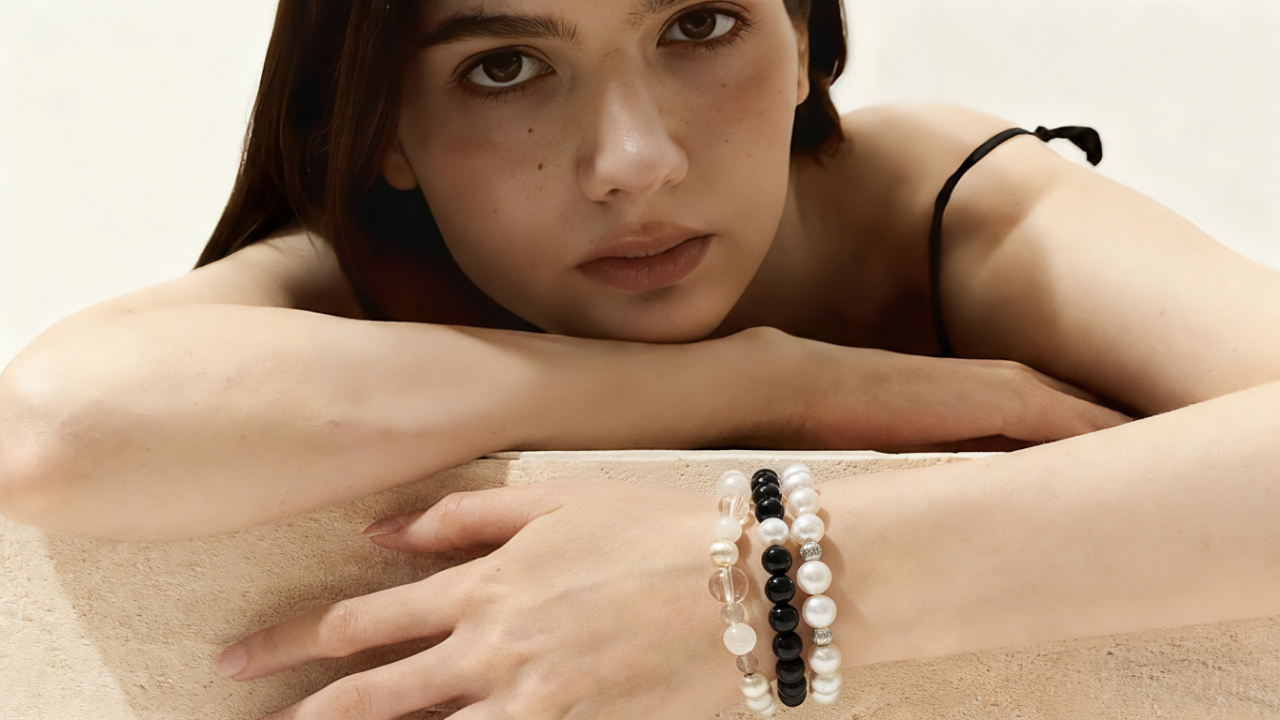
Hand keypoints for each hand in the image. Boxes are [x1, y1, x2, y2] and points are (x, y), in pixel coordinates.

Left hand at [215, 481, 766, 719]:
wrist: (751, 578)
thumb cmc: (656, 524)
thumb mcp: (558, 497)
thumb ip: (463, 515)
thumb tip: (379, 531)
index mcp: (484, 585)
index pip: (360, 620)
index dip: (291, 641)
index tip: (240, 656)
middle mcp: (494, 650)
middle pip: (372, 697)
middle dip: (303, 713)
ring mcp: (534, 702)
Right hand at [779, 333, 1132, 451]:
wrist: (800, 388)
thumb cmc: (839, 421)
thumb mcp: (911, 450)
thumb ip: (952, 463)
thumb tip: (977, 506)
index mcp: (985, 395)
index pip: (1063, 421)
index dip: (1098, 444)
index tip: (1125, 475)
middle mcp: (1006, 386)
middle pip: (1088, 417)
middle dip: (1124, 442)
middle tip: (1157, 474)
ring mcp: (1007, 387)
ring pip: (1091, 420)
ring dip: (1126, 443)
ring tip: (1159, 472)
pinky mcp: (1001, 398)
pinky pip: (1074, 423)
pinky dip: (1108, 439)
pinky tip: (1134, 462)